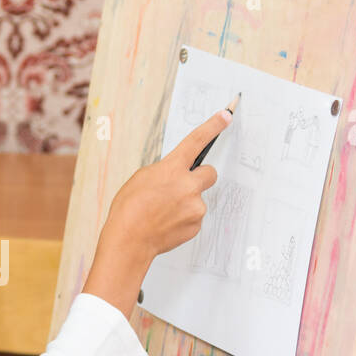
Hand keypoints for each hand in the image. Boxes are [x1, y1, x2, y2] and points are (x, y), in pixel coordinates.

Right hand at [109, 107, 230, 260]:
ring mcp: (195, 207)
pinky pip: (194, 217)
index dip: (213, 126)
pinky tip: (166, 222)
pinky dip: (183, 219)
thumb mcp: (142, 178)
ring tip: (164, 212)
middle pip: (210, 173)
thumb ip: (164, 172)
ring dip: (186, 202)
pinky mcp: (196, 224)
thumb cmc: (129, 209)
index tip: (226, 115)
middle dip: (199, 178)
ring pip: (198, 198)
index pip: (196, 141)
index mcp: (172, 168)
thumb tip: (175, 175)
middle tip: (181, 187)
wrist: (129, 240)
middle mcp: (188, 185)